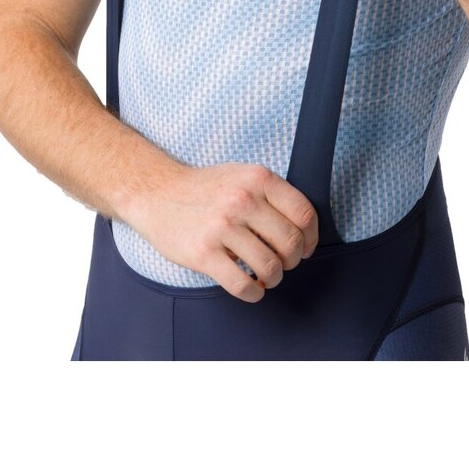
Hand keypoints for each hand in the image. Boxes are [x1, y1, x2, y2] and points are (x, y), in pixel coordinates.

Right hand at [123, 160, 319, 302]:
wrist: (157, 194)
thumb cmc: (206, 189)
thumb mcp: (243, 176)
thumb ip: (272, 194)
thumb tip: (305, 229)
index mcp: (258, 179)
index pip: (304, 214)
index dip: (311, 237)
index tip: (306, 248)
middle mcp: (242, 200)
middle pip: (291, 243)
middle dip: (293, 260)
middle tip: (284, 263)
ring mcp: (222, 227)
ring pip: (270, 267)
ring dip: (273, 278)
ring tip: (266, 276)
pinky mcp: (203, 253)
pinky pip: (243, 285)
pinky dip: (254, 293)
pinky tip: (252, 288)